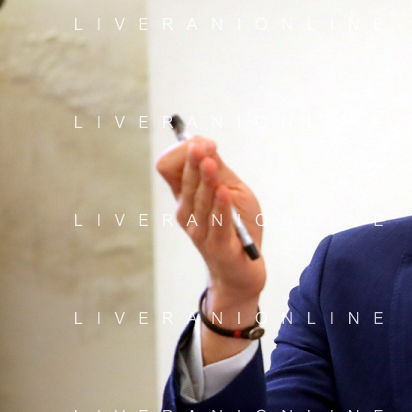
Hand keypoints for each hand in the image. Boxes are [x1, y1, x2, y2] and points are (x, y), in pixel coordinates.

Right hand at [155, 135, 265, 304]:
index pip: (167, 166)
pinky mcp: (219, 246)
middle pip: (183, 178)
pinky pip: (218, 222)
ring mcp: (199, 230)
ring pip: (199, 198)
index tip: (204, 145)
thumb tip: (203, 142)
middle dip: (192, 159)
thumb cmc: (238, 226)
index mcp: (185, 196)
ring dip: (206, 178)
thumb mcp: (233, 191)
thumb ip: (219, 168)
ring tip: (211, 161)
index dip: (183, 152)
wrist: (244, 270)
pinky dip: (221, 206)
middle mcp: (186, 212)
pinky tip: (224, 191)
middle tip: (202, 145)